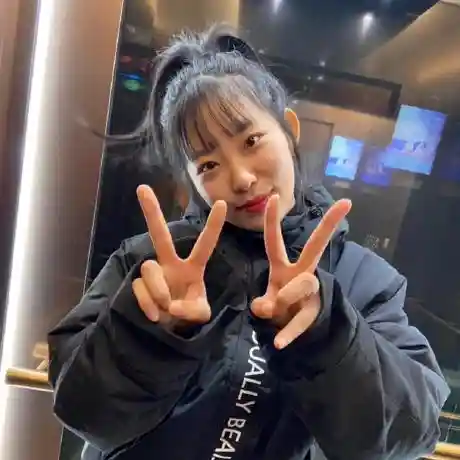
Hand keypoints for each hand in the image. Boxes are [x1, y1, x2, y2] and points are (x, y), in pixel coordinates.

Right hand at [132, 185, 226, 328]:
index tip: (222, 203)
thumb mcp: (200, 315)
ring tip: (165, 308)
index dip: (213, 226)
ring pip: (149, 268)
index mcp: (192, 268)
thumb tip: (171, 307)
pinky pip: (139, 286)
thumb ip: (193, 311)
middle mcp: (170, 264)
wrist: (169, 329)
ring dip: (158, 290)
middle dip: (151, 212)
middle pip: (160, 235)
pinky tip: (154, 315)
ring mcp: (154, 273)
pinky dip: (147, 303)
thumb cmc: (188, 315)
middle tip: (142, 188)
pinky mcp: (139, 284)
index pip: (205, 244)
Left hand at [251, 195, 351, 348]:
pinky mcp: (313, 313)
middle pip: (315, 247)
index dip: (271, 221)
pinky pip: (302, 322)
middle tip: (345, 204)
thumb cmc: (280, 306)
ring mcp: (310, 292)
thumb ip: (264, 303)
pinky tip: (279, 344)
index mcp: (283, 267)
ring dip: (285, 296)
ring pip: (305, 284)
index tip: (273, 196)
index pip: (275, 241)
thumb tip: (262, 308)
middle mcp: (300, 274)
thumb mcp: (268, 301)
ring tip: (271, 310)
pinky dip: (289, 333)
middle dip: (328, 226)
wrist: (297, 329)